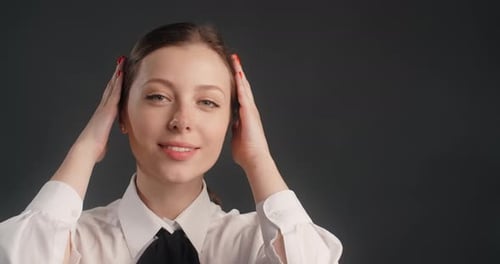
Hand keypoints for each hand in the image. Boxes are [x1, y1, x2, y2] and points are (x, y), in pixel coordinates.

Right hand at [74, 56, 124, 161]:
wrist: (87, 149)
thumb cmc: (93, 148)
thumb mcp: (100, 144)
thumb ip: (101, 143)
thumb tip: (100, 150)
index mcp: (103, 115)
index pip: (110, 97)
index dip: (113, 86)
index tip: (117, 76)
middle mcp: (103, 108)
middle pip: (111, 87)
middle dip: (116, 75)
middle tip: (120, 63)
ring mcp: (105, 107)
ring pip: (112, 87)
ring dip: (117, 74)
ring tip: (121, 62)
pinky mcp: (108, 109)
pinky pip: (114, 93)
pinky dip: (118, 84)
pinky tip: (122, 74)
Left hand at [230, 54, 271, 170]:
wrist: (255, 159)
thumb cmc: (246, 153)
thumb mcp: (236, 137)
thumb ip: (234, 130)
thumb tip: (229, 127)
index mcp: (245, 116)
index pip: (239, 95)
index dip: (236, 83)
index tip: (231, 72)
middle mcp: (249, 110)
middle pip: (243, 87)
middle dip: (238, 73)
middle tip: (234, 59)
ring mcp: (250, 111)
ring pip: (244, 87)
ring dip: (240, 73)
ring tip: (235, 60)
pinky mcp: (249, 113)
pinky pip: (244, 95)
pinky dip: (241, 84)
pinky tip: (237, 74)